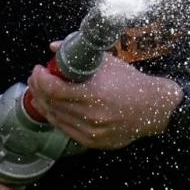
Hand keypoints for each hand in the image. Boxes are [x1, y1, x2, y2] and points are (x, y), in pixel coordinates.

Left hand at [27, 47, 182, 150]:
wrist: (154, 108)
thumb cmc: (132, 83)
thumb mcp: (107, 62)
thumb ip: (78, 54)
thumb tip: (54, 47)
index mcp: (95, 94)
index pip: (54, 89)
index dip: (40, 79)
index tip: (37, 69)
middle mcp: (91, 116)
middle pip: (51, 104)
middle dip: (38, 89)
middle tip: (35, 78)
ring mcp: (91, 132)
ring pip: (55, 118)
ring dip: (43, 104)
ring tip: (39, 92)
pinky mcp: (92, 141)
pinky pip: (65, 129)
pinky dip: (55, 117)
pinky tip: (51, 108)